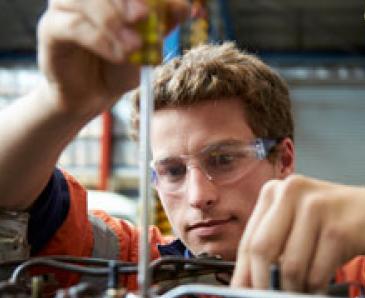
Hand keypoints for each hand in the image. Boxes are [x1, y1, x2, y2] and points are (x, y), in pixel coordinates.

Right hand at [37, 0, 188, 115]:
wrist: (92, 96)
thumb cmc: (118, 66)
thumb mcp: (146, 46)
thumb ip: (162, 24)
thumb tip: (188, 8)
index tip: (163, 9)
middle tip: (144, 18)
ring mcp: (63, 8)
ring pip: (83, 0)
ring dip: (112, 21)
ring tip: (134, 47)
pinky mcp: (51, 30)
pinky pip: (74, 27)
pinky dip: (100, 40)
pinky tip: (119, 56)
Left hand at [231, 175, 364, 291]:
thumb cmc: (335, 220)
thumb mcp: (297, 225)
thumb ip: (272, 247)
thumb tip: (248, 284)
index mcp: (273, 192)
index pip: (248, 240)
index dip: (243, 274)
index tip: (242, 296)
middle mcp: (290, 192)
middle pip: (261, 250)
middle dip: (263, 284)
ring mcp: (315, 207)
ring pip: (289, 266)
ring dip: (293, 290)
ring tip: (300, 293)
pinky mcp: (338, 228)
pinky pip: (316, 274)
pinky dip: (315, 289)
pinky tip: (318, 288)